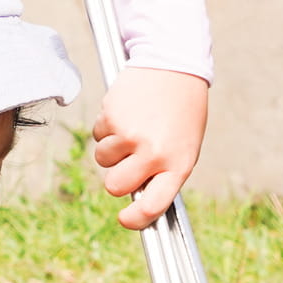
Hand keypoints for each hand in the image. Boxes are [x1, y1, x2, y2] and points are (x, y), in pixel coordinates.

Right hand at [91, 65, 207, 229]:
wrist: (174, 63)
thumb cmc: (181, 109)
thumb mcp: (184, 144)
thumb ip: (163, 169)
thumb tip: (137, 195)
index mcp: (178, 164)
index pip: (154, 205)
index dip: (136, 219)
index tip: (125, 219)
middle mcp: (154, 153)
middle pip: (115, 186)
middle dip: (116, 176)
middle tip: (126, 160)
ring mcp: (130, 136)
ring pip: (103, 159)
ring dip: (112, 147)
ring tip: (133, 125)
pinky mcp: (112, 117)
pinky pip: (98, 134)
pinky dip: (107, 126)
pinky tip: (127, 111)